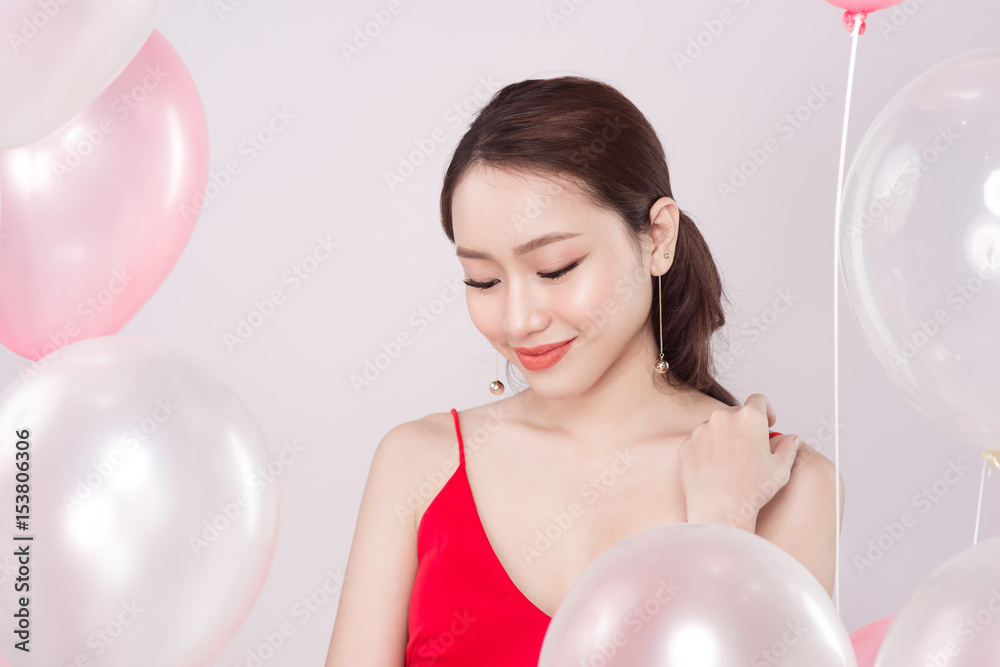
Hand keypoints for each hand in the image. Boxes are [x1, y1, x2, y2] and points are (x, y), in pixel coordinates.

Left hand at [679, 393, 800, 531]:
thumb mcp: (780, 469)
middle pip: (736, 412)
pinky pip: (700, 441)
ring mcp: (701, 430)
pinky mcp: (687, 444)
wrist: (719, 509)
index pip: (759, 400)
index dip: (766, 410)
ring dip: (725, 436)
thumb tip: (792, 438)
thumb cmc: (752, 490)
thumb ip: (788, 447)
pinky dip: (707, 449)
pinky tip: (715, 469)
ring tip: (732, 462)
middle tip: (750, 448)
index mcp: (749, 417)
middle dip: (744, 425)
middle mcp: (723, 417)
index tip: (767, 422)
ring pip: (716, 426)